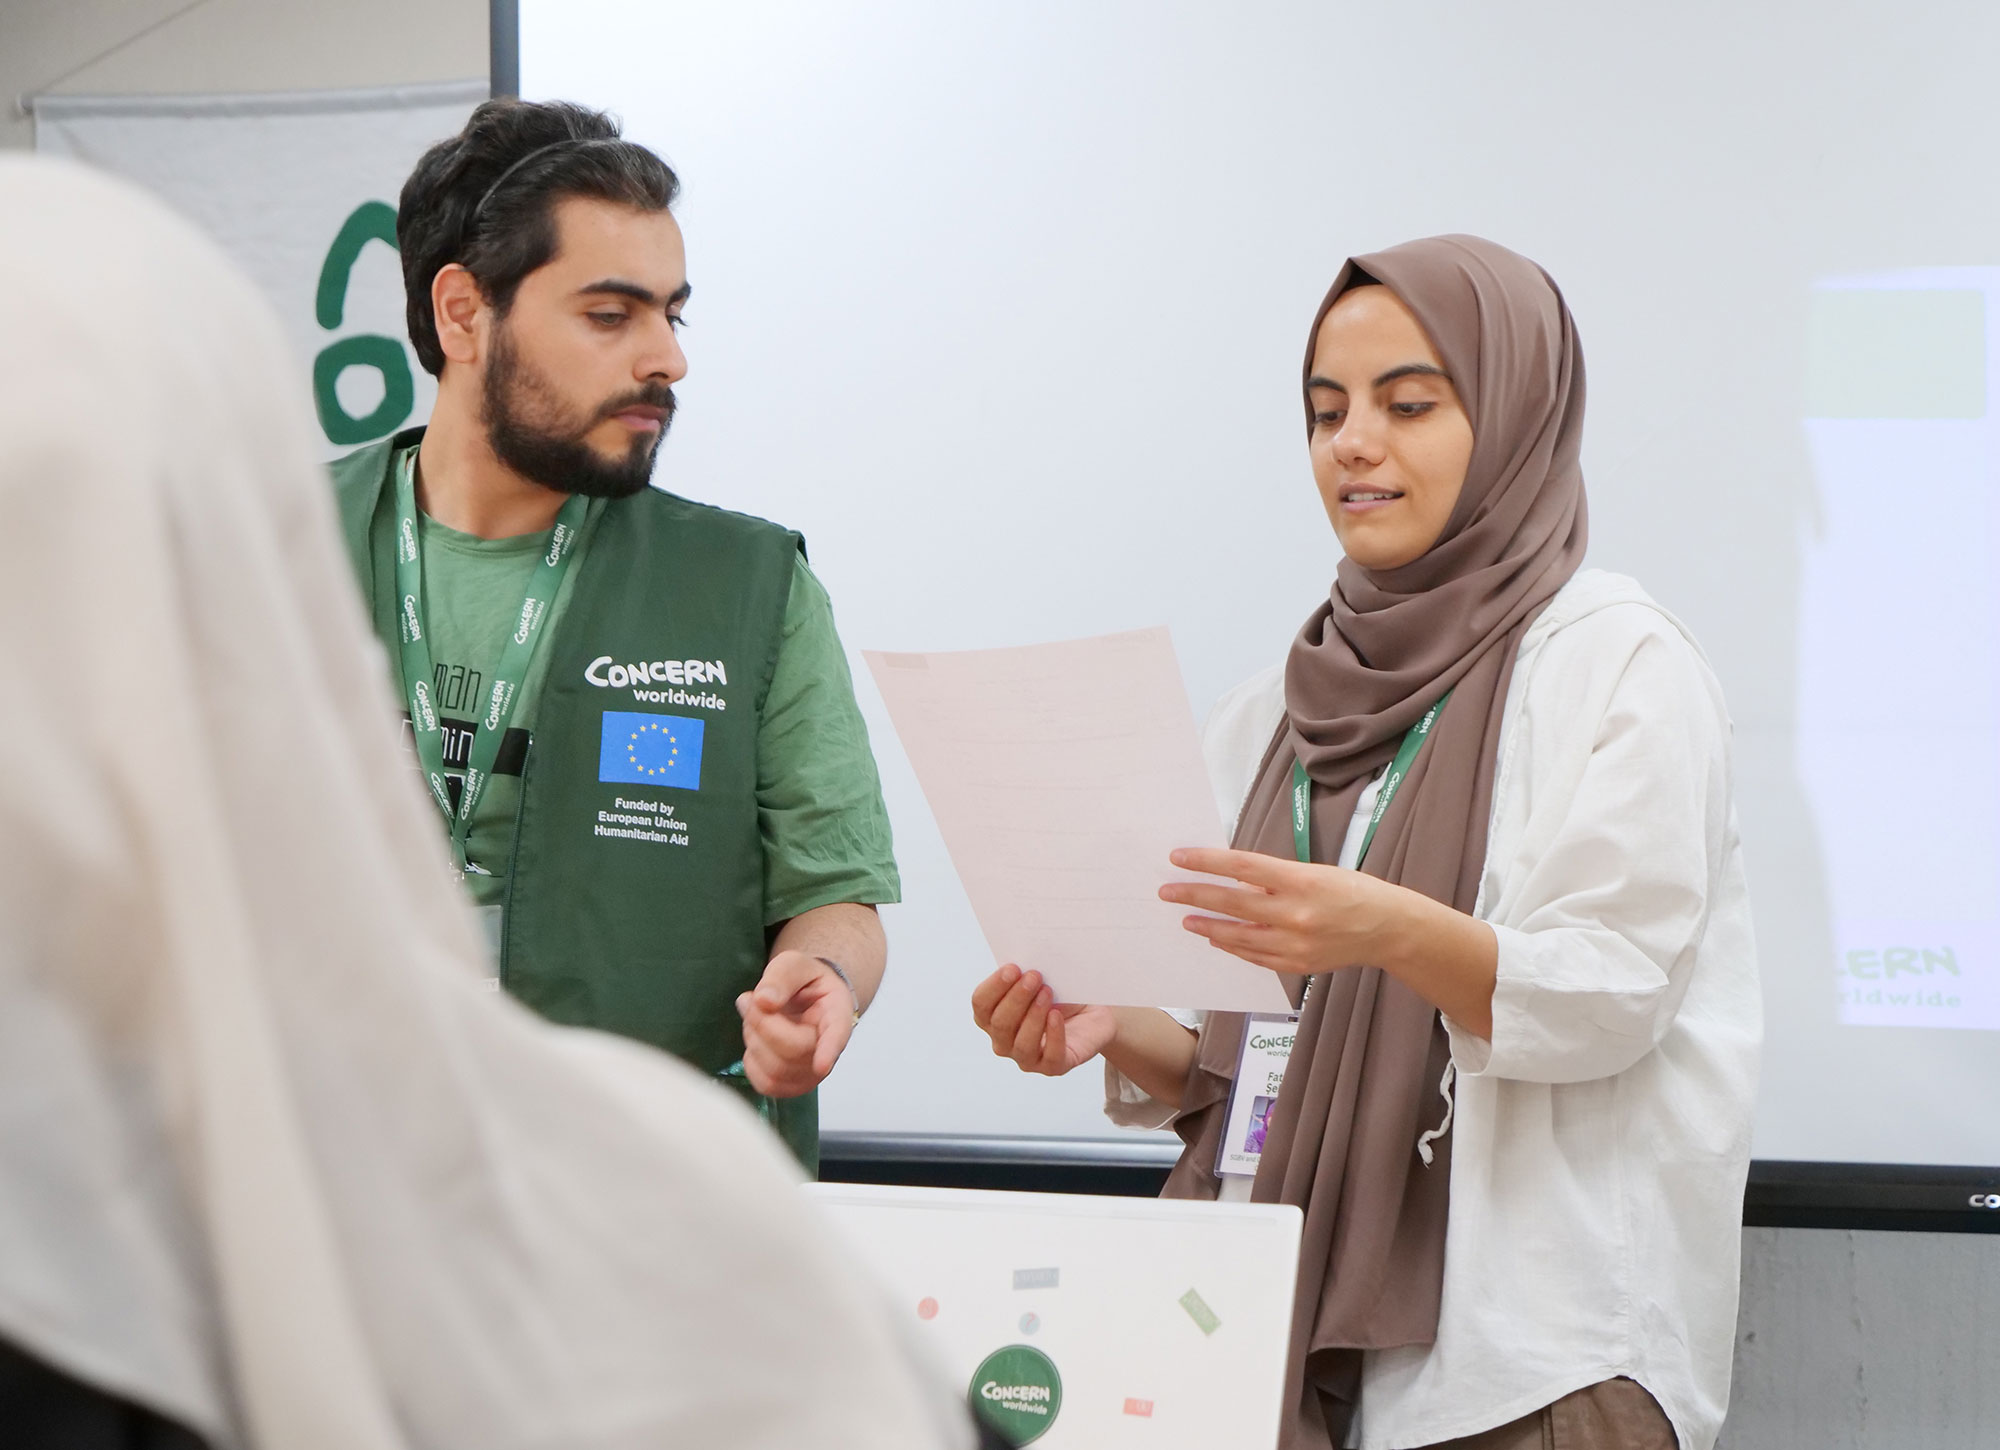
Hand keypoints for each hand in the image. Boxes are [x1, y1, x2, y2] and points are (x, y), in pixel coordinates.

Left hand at [736, 951, 856, 1097]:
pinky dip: (752, 1062)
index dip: (829, 1050)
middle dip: (762, 1023)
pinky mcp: (792, 1084)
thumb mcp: (794, 964)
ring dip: (754, 1040)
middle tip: (749, 999)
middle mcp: (829, 1048)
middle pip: (793, 1050)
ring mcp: (812, 1071)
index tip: (822, 1065)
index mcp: (837, 1013)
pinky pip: (766, 1084)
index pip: (837, 1035)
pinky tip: (756, 1040)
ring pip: (777, 1070)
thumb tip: (764, 1001)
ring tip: (755, 1016)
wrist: (804, 997)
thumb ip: (781, 977)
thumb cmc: (804, 981)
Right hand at [970, 964, 1117, 1076]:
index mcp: (993, 1017)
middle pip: (999, 1024)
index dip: (994, 986)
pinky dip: (1053, 1035)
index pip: (981, 1005)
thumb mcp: (1041, 978)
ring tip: (1048, 992)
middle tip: (1034, 976)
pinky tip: (1057, 1016)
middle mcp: (1004, 1041)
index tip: (1012, 967)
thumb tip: (1023, 955)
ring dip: (1033, 1016)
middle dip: (1016, 998)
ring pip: (1021, 1044)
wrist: (1093, 1012)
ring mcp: (1027, 1058)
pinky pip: (1049, 1056)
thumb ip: (1025, 972)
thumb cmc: (1061, 993)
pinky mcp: (1053, 1067)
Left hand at [1159, 847, 1393, 974]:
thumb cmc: (1352, 890)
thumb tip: (1232, 878)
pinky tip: (1216, 936)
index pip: (1241, 867)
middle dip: (1195, 895)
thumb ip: (1273, 877)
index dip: (1206, 862)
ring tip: (1186, 917)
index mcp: (1301, 881)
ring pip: (1237, 935)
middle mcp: (1296, 914)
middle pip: (1232, 902)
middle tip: (1167, 891)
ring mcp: (1295, 944)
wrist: (1389, 928)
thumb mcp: (1314, 872)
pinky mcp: (1297, 965)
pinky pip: (1254, 956)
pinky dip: (1232, 946)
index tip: (1179, 858)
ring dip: (1207, 925)